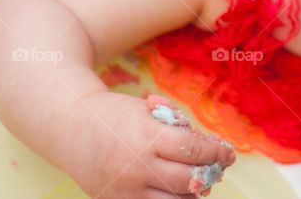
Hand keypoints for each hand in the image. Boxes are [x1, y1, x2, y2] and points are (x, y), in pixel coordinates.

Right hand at [60, 90, 235, 197]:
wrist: (72, 130)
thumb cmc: (117, 115)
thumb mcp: (149, 111)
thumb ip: (178, 129)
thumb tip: (210, 149)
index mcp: (146, 137)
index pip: (193, 150)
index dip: (215, 152)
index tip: (227, 152)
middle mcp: (136, 167)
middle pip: (187, 180)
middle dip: (209, 173)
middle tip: (218, 167)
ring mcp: (125, 190)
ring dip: (193, 192)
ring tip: (200, 180)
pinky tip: (177, 190)